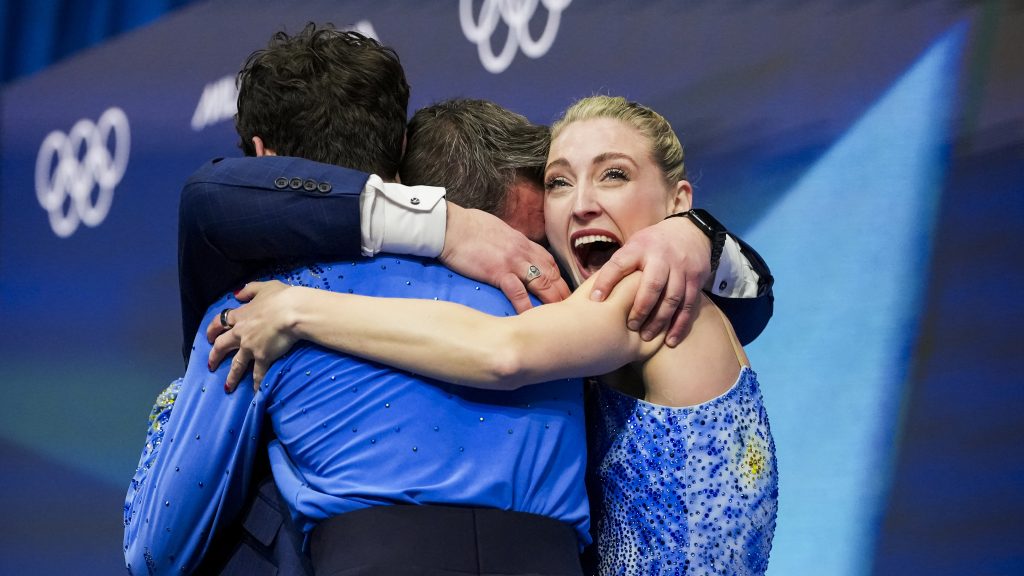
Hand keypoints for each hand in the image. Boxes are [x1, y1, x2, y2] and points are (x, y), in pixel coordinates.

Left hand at [206, 280, 297, 391]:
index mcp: (240, 316)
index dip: (212, 330)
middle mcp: (241, 333)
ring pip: (236, 364)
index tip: (208, 337)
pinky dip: (256, 383)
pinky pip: (258, 373)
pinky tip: (255, 392)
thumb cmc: (281, 298)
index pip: (220, 322)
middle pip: (222, 346)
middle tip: (211, 366)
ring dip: (231, 377)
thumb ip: (249, 290)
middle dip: (214, 356)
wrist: (292, 312)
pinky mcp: (263, 358)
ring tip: (227, 387)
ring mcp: (250, 348)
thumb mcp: (264, 287)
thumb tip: (237, 294)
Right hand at [440, 203, 569, 311]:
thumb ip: (510, 242)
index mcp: (522, 242)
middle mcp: (523, 251)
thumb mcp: (498, 230)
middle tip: (571, 310)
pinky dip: (526, 305)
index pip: (549, 261)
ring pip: (542, 282)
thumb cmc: (469, 226)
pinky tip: (532, 317)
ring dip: (553, 300)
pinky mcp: (497, 271)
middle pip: (551, 274)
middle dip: (563, 293)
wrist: (451, 226)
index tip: (565, 292)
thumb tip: (513, 251)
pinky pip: (517, 291)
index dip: (560, 278)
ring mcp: (512, 261)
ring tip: (560, 317)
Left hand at [589, 217, 711, 346]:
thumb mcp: (633, 247)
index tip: (595, 300)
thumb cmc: (651, 246)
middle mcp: (662, 257)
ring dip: (659, 321)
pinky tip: (670, 341)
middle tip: (630, 326)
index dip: (606, 281)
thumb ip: (617, 267)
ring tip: (645, 337)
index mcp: (640, 247)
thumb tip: (592, 295)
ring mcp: (681, 268)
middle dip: (640, 308)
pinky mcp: (696, 280)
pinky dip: (679, 325)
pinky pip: (688, 306)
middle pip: (652, 285)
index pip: (620, 264)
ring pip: (672, 298)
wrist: (690, 232)